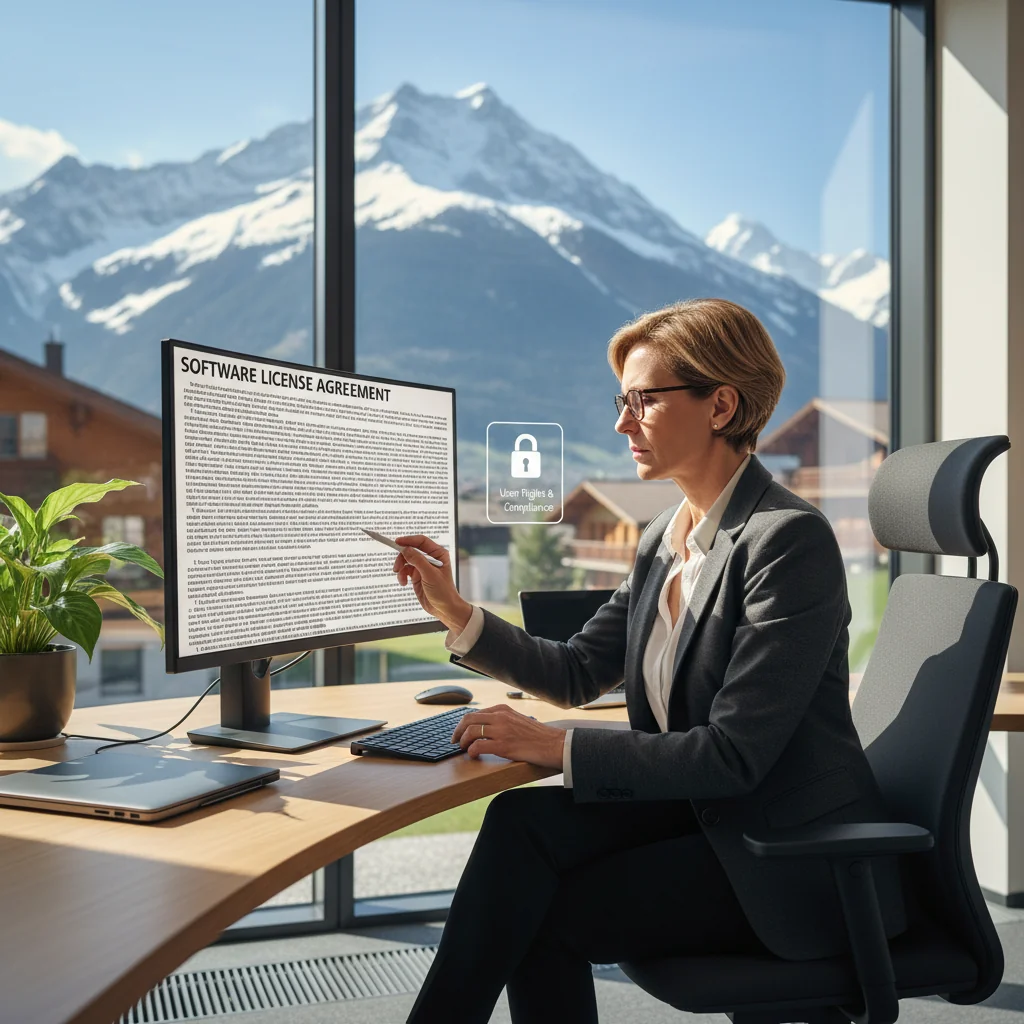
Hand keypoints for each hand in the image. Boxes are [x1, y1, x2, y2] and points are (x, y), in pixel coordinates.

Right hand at [393, 535, 471, 631]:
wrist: (445, 609)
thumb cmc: (443, 592)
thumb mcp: (430, 575)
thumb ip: (418, 560)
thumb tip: (405, 549)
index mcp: (438, 554)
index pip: (421, 541)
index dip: (408, 540)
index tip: (397, 542)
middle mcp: (431, 559)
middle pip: (411, 550)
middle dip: (402, 558)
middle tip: (396, 567)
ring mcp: (423, 568)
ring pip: (406, 561)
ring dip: (401, 568)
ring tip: (400, 578)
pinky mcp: (417, 576)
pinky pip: (405, 571)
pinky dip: (402, 576)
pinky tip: (403, 583)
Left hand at [451, 704, 565, 767]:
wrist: (553, 744)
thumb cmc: (537, 735)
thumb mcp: (517, 720)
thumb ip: (502, 720)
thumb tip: (483, 728)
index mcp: (503, 709)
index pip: (475, 713)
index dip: (463, 724)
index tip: (459, 733)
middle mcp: (500, 717)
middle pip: (468, 719)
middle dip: (457, 731)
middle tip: (455, 742)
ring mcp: (501, 730)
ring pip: (471, 732)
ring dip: (463, 742)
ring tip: (464, 749)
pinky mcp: (503, 745)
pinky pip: (478, 746)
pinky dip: (471, 752)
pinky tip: (473, 756)